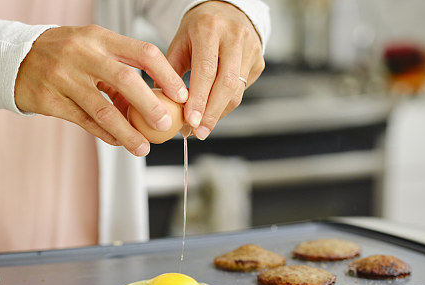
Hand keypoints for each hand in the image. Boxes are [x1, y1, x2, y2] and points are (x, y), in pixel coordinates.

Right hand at [15, 25, 188, 156]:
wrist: (14, 59)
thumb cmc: (65, 56)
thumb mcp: (91, 51)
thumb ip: (119, 73)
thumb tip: (153, 104)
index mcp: (98, 37)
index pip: (142, 52)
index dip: (165, 74)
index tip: (181, 95)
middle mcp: (82, 54)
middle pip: (125, 80)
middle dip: (150, 105)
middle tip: (166, 124)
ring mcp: (64, 77)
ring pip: (104, 110)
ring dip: (128, 132)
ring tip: (143, 148)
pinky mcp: (50, 100)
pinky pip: (84, 122)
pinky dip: (105, 134)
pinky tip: (119, 142)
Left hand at [167, 1, 264, 139]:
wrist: (226, 12)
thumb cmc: (198, 30)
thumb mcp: (179, 43)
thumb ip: (172, 73)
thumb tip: (165, 106)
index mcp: (210, 28)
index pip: (206, 70)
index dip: (199, 99)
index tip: (190, 121)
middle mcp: (234, 36)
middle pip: (227, 84)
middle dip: (212, 113)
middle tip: (198, 132)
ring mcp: (251, 49)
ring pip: (237, 91)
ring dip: (219, 113)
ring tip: (202, 127)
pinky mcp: (259, 61)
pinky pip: (242, 91)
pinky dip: (226, 105)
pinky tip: (213, 111)